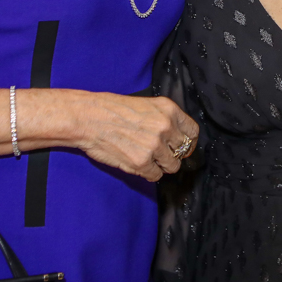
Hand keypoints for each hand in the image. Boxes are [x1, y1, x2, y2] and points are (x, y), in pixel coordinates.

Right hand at [76, 94, 198, 180]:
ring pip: (172, 166)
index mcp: (169, 110)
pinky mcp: (141, 162)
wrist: (89, 118)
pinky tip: (137, 163)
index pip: (193, 132)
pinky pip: (155, 176)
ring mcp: (154, 145)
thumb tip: (178, 137)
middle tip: (159, 153)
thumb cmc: (113, 110)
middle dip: (173, 154)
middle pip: (183, 151)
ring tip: (147, 158)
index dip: (189, 142)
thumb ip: (165, 119)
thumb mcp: (147, 105)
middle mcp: (165, 127)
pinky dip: (148, 173)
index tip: (183, 147)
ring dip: (161, 165)